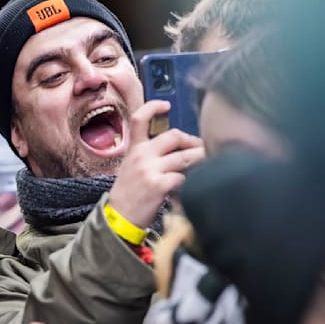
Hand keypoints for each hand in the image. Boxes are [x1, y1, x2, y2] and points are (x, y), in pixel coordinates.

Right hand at [108, 100, 205, 229]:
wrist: (119, 218)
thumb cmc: (129, 194)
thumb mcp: (131, 167)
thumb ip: (149, 154)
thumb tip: (177, 148)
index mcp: (134, 149)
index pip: (139, 119)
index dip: (153, 107)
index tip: (166, 105)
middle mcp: (141, 155)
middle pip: (174, 136)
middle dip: (192, 141)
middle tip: (200, 149)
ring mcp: (150, 169)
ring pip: (185, 156)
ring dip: (201, 160)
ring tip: (205, 165)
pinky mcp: (159, 185)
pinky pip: (184, 177)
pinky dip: (192, 182)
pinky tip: (191, 188)